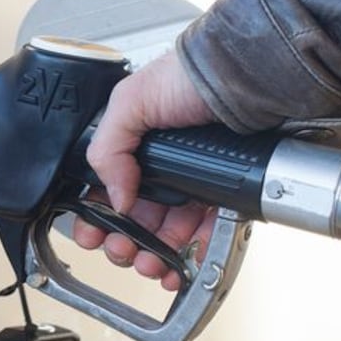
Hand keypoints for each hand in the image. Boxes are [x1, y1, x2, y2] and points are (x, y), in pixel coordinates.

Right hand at [79, 51, 217, 289]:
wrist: (247, 78)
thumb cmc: (192, 76)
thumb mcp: (131, 101)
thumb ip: (108, 148)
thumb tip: (114, 198)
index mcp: (130, 146)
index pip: (104, 191)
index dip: (95, 216)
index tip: (92, 234)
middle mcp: (159, 166)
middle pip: (133, 219)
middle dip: (122, 243)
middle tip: (122, 250)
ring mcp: (190, 183)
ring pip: (165, 234)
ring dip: (152, 256)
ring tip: (151, 264)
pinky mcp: (221, 195)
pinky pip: (205, 233)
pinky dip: (192, 254)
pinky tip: (184, 263)